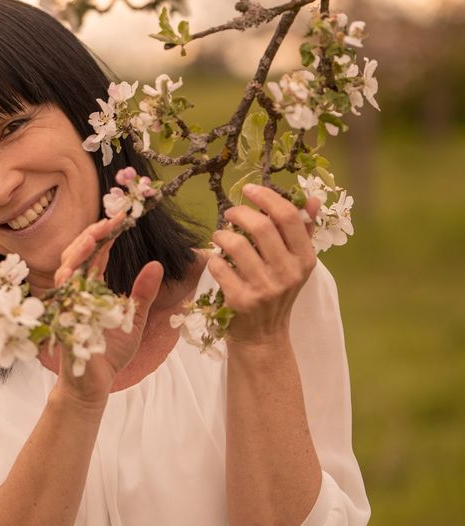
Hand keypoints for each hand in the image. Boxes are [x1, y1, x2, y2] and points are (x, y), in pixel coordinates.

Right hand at [52, 212, 163, 408]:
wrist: (95, 384)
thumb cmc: (110, 353)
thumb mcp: (134, 318)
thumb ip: (143, 293)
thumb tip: (157, 264)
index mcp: (92, 287)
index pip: (96, 254)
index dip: (106, 235)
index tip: (122, 218)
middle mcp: (76, 290)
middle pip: (77, 254)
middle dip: (92, 235)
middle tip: (111, 220)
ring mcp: (67, 304)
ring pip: (66, 269)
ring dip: (79, 251)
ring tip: (96, 236)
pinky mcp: (63, 320)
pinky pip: (63, 297)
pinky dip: (69, 280)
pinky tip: (80, 267)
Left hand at [209, 184, 320, 348]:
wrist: (264, 336)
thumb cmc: (278, 292)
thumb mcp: (296, 264)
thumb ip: (303, 230)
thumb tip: (311, 198)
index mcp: (305, 259)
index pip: (289, 217)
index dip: (267, 197)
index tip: (249, 189)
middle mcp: (288, 273)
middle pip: (261, 226)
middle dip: (239, 212)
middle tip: (230, 212)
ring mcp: (265, 288)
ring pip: (236, 244)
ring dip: (222, 234)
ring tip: (220, 235)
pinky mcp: (241, 300)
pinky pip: (220, 266)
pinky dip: (214, 259)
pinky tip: (217, 260)